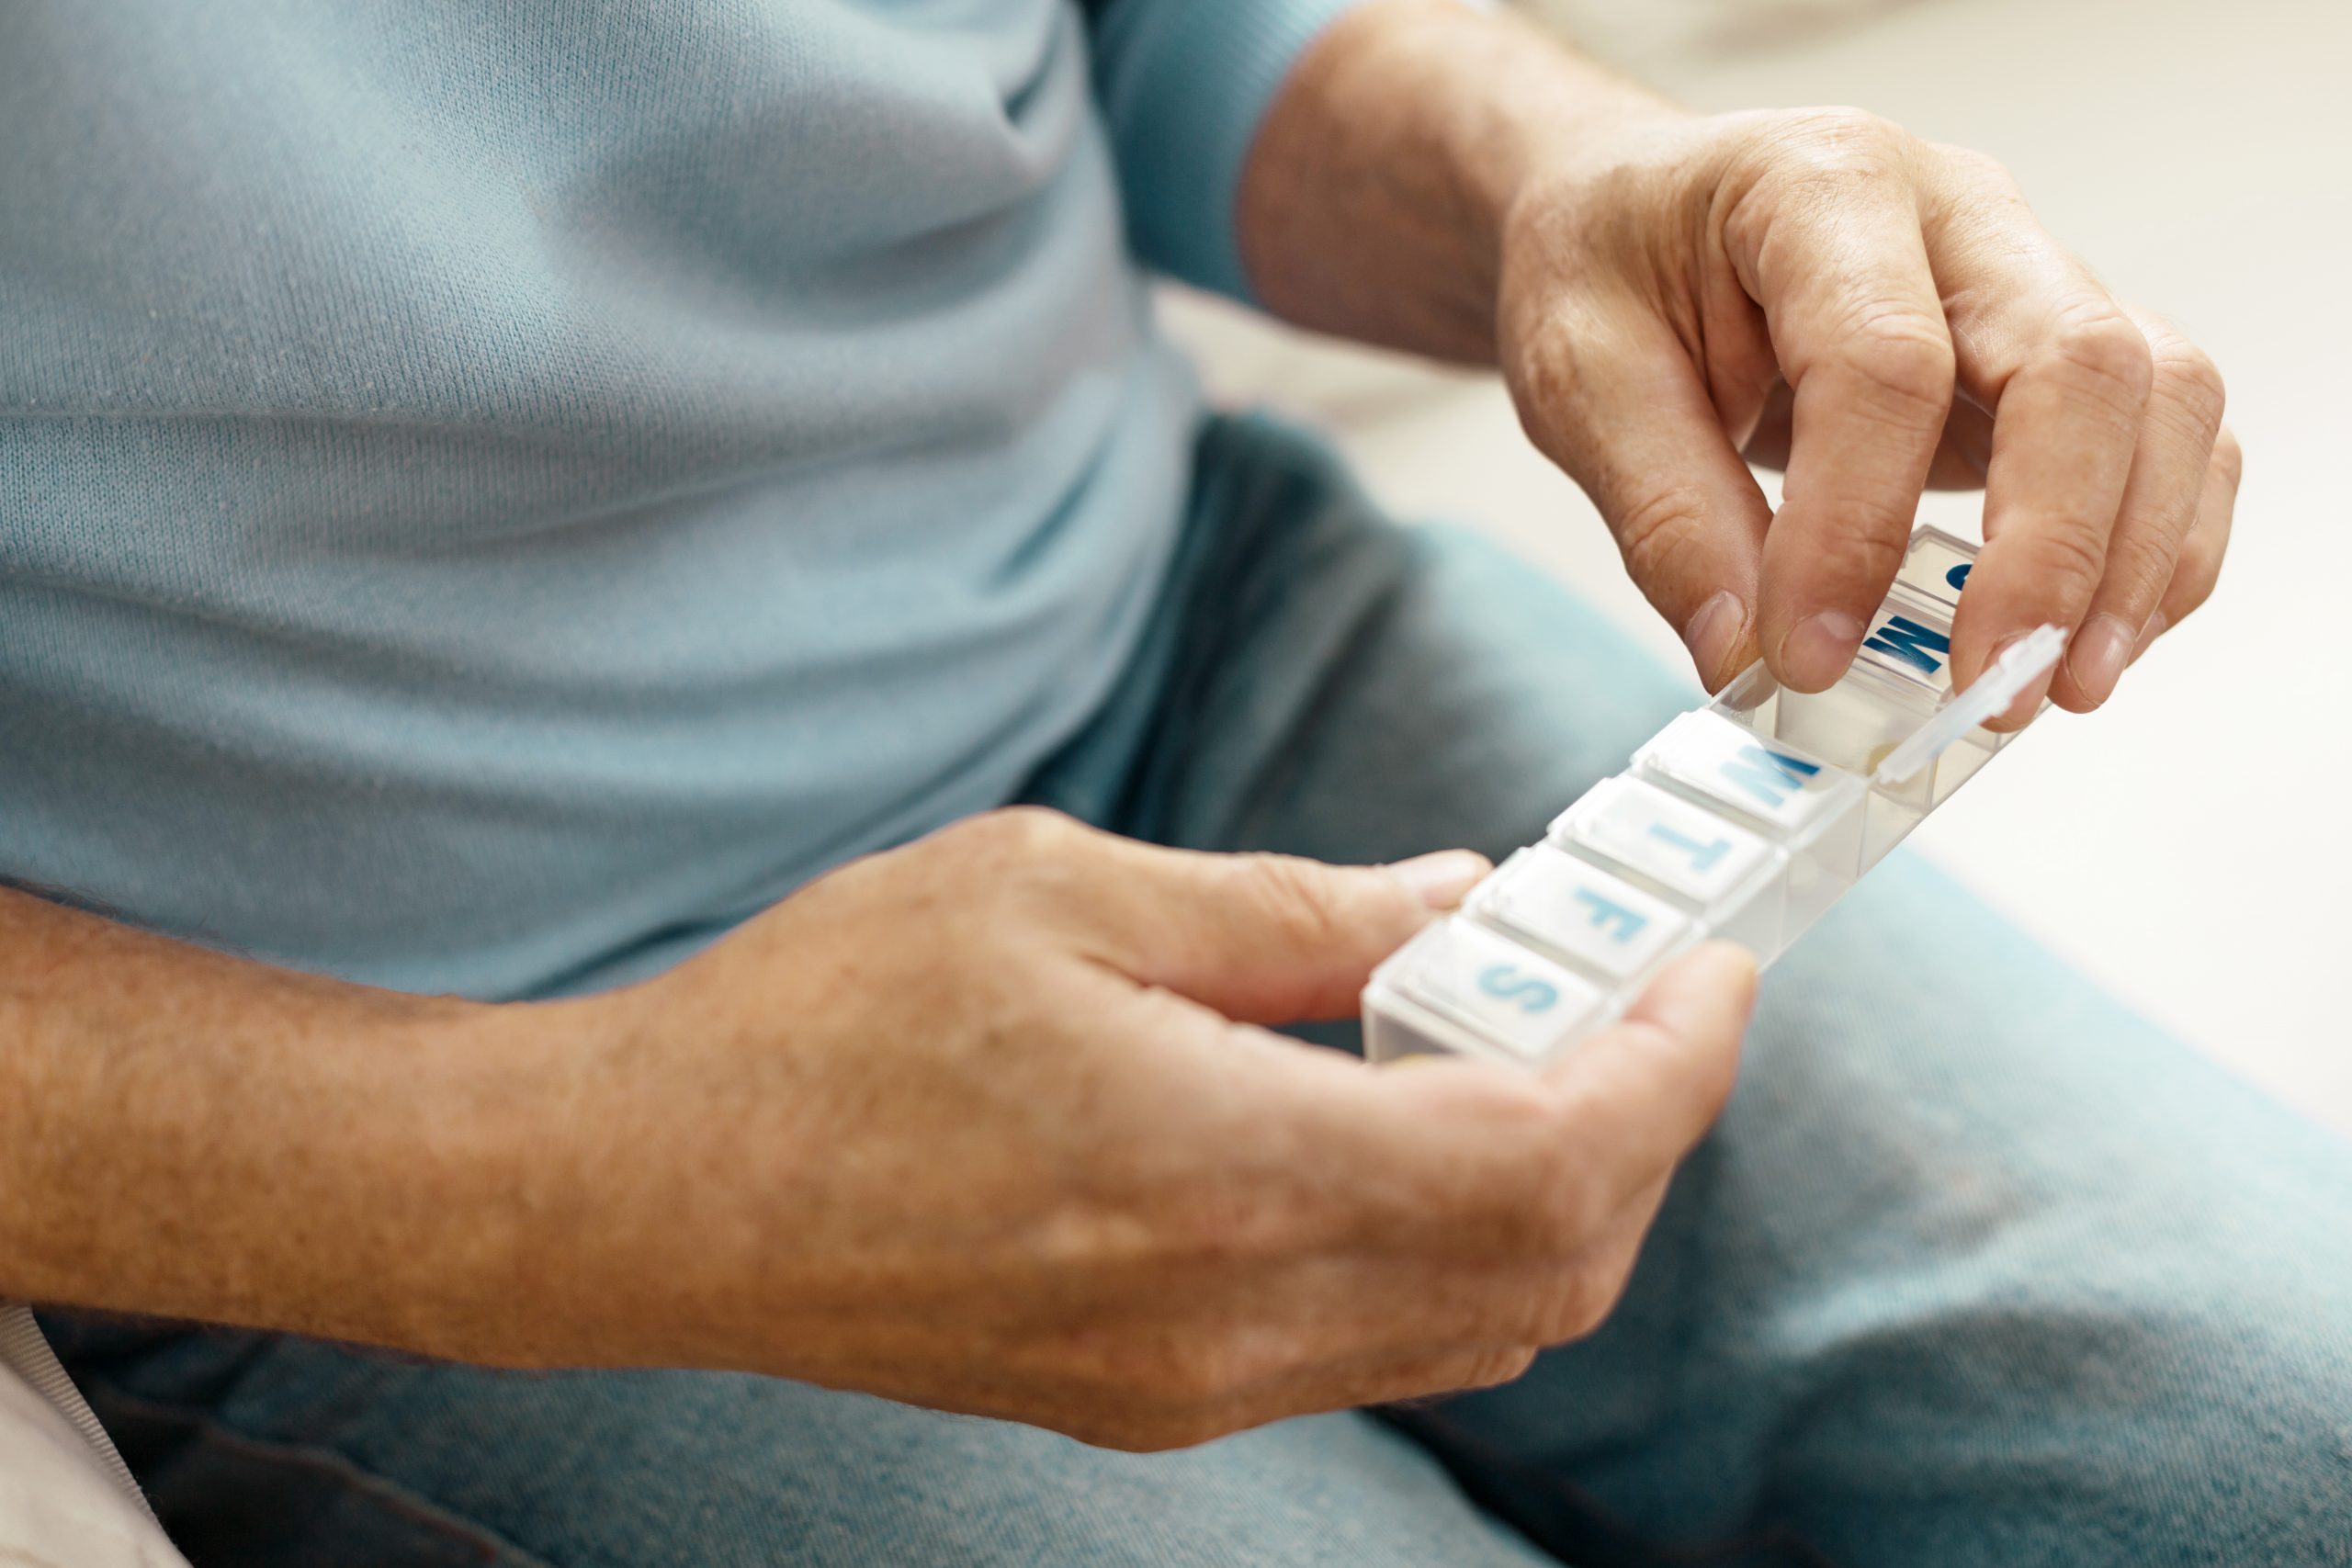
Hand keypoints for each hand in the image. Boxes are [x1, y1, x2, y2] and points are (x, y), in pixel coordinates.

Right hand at [516, 809, 1755, 1449]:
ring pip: (1480, 1318)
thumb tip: (1458, 901)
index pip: (1553, 1157)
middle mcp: (1233, 1320)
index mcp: (1224, 1172)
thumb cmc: (824, 1022)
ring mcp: (1194, 1386)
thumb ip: (1290, 912)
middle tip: (1631, 989)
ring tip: (1520, 1036)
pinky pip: (1378, 1341)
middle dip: (1639, 1125)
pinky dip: (1449, 1235)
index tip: (1709, 969)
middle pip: (1553, 1262)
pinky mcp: (1153, 1401)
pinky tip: (1397, 1117)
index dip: (1673, 1067)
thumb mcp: (1059, 893)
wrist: (652, 1198)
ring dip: (1551, 1186)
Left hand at [1494, 107, 2238, 721]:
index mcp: (1822, 185)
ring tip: (2056, 687)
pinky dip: (2156, 546)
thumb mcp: (1581, 378)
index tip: (1807, 655)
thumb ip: (1663, 515)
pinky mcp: (2053, 354)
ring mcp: (2027, 276)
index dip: (1854, 527)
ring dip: (2133, 557)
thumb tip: (1745, 657)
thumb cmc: (1615, 268)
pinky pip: (2166, 436)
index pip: (1882, 362)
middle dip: (2054, 546)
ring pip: (2158, 395)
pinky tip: (2085, 642)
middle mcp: (1959, 213)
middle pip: (2078, 361)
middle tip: (1989, 687)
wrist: (1639, 216)